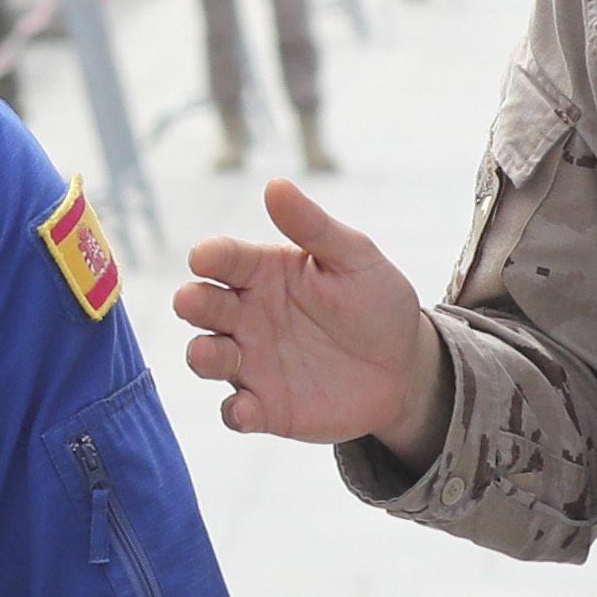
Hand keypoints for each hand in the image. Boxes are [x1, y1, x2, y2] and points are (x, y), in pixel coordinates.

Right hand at [174, 180, 449, 463]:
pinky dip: (233, 413)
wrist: (404, 367)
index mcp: (262, 273)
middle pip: (203, 307)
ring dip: (202, 356)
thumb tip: (275, 184)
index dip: (210, 256)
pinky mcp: (265, 407)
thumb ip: (313, 227)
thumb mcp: (354, 258)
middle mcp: (246, 316)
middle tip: (192, 302)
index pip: (224, 259)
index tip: (204, 257)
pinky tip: (245, 410)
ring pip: (208, 358)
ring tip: (208, 354)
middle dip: (192, 303)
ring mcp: (251, 362)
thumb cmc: (376, 302)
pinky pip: (236, 412)